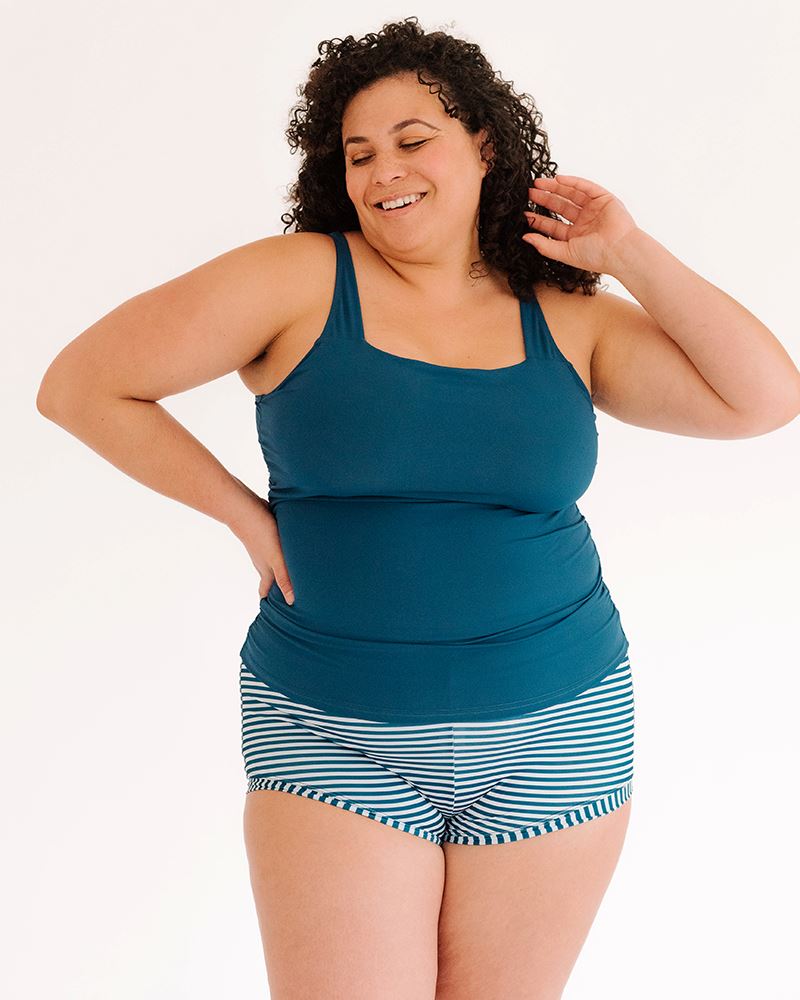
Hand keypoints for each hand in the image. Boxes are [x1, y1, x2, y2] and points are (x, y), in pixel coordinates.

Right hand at [229, 478, 294, 604]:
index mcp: (266, 570)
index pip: (265, 591)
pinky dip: (282, 555)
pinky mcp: (267, 536)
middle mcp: (264, 561)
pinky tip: (289, 550)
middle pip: (270, 579)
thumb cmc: (261, 535)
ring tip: (291, 576)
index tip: (274, 612)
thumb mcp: (276, 559)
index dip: (269, 601)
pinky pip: (275, 550)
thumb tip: (291, 601)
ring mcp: (264, 548)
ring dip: (280, 571)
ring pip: (272, 563)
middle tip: (286, 597)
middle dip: (277, 588)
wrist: (245, 509)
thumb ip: (284, 578)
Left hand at [522, 174, 638, 274]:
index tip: (525, 214)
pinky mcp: (603, 198)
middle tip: (529, 192)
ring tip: (538, 183)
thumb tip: (525, 238)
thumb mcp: (565, 252)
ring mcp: (594, 209)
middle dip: (545, 199)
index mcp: (576, 236)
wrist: (619, 251)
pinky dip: (572, 182)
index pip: (553, 225)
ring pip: (571, 194)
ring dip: (555, 188)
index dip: (539, 219)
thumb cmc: (595, 256)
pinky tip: (558, 179)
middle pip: (560, 207)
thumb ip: (544, 245)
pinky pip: (585, 187)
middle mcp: (584, 221)